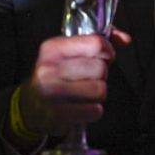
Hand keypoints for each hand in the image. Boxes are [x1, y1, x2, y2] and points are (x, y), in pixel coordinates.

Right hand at [15, 29, 129, 138]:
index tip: (103, 57)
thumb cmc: (55, 77)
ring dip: (98, 94)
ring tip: (84, 93)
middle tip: (88, 78)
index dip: (107, 51)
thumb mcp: (69, 52)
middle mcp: (49, 69)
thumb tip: (125, 39)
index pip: (96, 43)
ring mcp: (51, 93)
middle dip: (101, 75)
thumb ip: (98, 41)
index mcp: (53, 48)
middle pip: (100, 68)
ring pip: (100, 90)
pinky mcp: (57, 115)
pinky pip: (95, 110)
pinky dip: (93, 110)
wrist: (29, 106)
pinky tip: (81, 106)